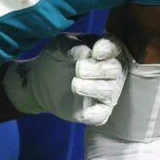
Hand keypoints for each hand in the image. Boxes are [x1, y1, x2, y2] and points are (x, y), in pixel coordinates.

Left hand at [2, 37, 124, 123]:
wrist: (43, 80)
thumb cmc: (57, 57)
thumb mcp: (59, 45)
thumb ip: (71, 45)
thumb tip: (85, 52)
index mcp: (105, 50)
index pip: (116, 47)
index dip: (109, 49)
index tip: (95, 52)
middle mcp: (112, 71)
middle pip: (116, 69)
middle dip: (99, 69)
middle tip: (79, 69)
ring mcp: (107, 91)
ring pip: (111, 91)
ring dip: (93, 88)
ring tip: (75, 85)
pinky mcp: (97, 110)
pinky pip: (102, 114)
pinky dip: (95, 114)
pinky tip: (84, 113)